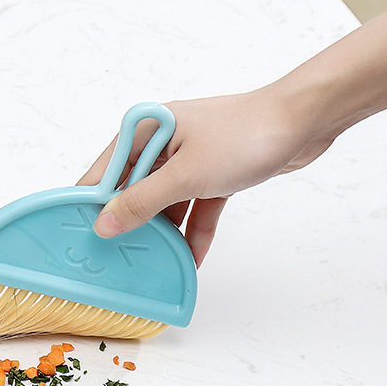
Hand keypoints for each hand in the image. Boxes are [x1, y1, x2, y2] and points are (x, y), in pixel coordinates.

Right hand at [79, 88, 337, 266]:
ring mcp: (189, 158)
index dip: (92, 202)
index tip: (82, 233)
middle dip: (131, 223)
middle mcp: (164, 142)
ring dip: (165, 232)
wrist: (304, 122)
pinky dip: (193, 230)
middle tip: (120, 255)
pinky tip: (191, 258)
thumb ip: (143, 202)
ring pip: (166, 202)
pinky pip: (194, 207)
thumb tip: (105, 224)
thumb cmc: (244, 134)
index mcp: (147, 130)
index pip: (105, 170)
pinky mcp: (212, 172)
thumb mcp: (185, 175)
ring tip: (156, 263)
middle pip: (135, 190)